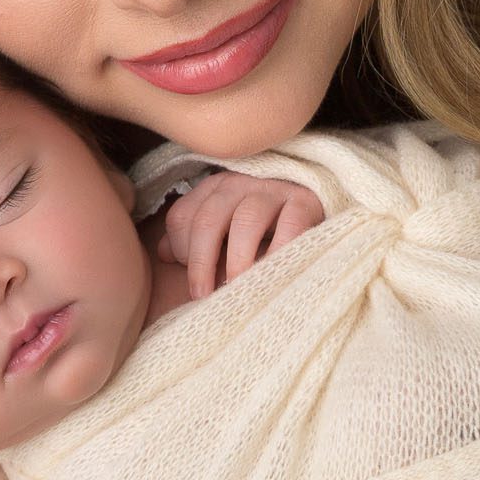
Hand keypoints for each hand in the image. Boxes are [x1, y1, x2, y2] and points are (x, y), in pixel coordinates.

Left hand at [156, 172, 323, 299]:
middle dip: (201, 262)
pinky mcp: (305, 201)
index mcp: (214, 188)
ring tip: (237, 289)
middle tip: (203, 296)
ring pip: (246, 220)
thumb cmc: (263, 225)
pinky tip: (273, 275)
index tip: (193, 281)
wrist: (317, 201)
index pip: (183, 216)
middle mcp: (239, 183)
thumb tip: (162, 254)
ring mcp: (273, 189)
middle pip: (209, 218)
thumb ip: (193, 237)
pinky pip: (290, 226)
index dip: (182, 250)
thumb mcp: (226, 226)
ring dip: (237, 259)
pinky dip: (279, 253)